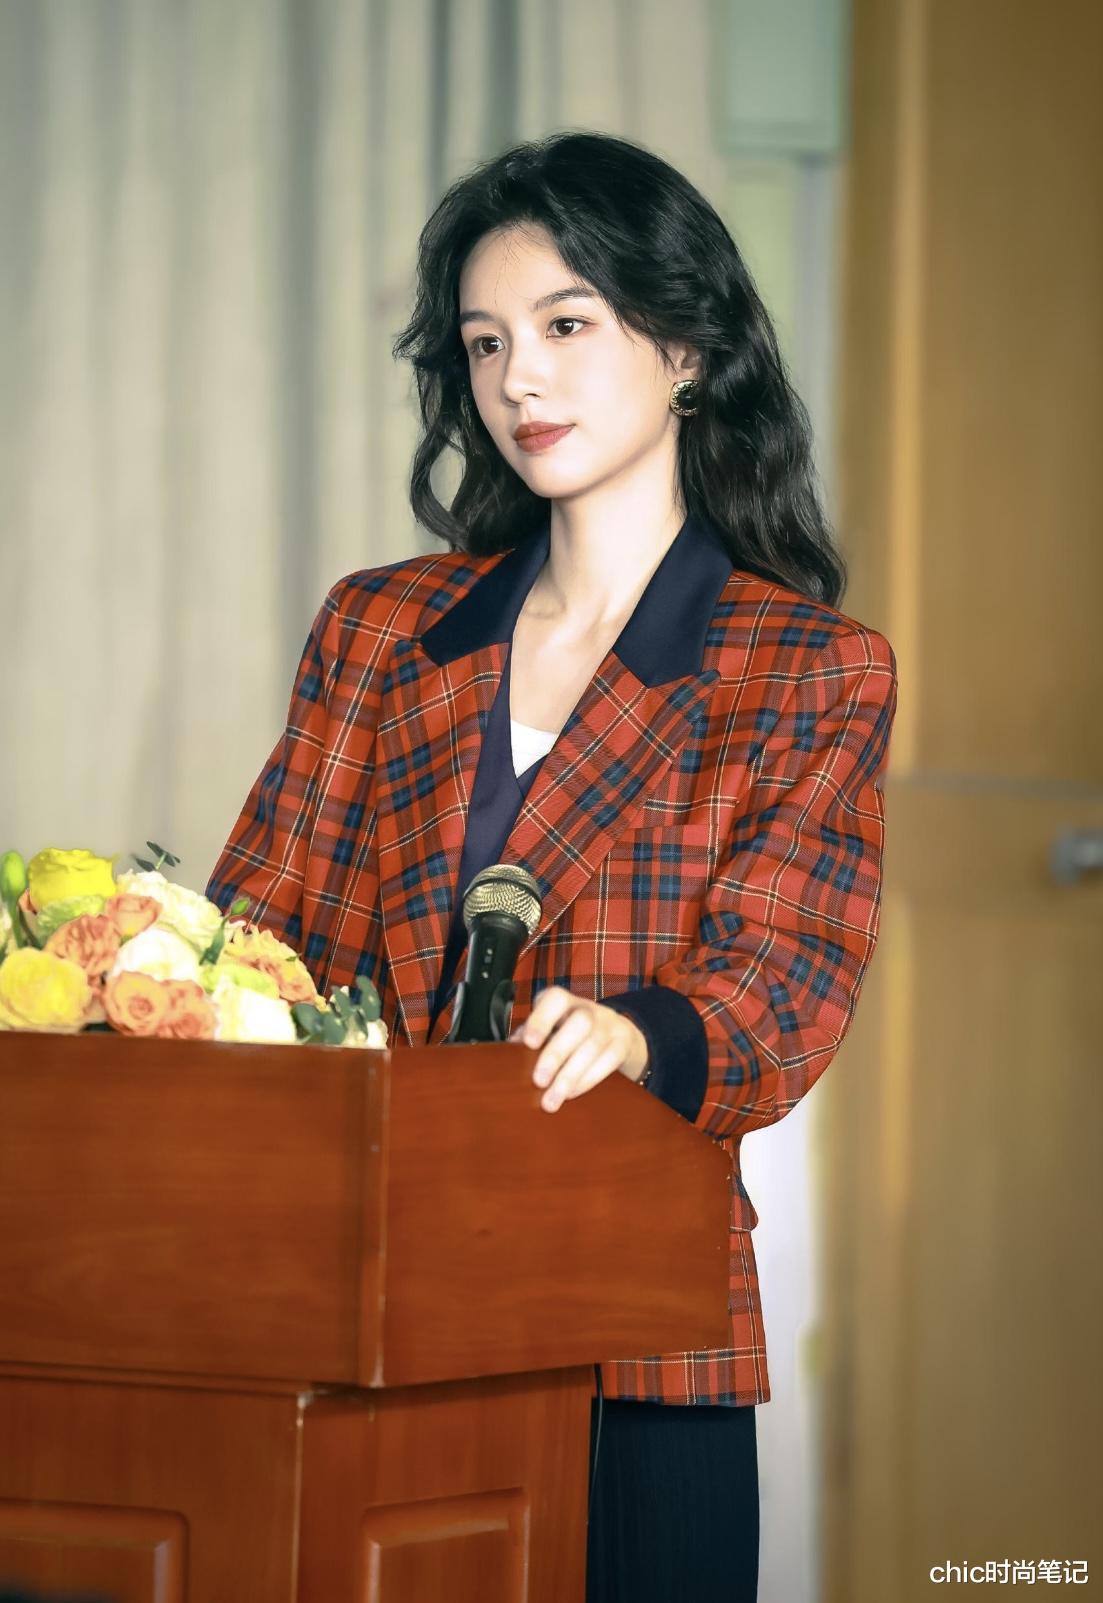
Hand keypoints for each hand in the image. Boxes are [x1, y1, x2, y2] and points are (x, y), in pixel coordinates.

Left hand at [508, 986, 649, 1111]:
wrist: (615, 1032)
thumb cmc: (568, 1033)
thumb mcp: (548, 1029)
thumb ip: (528, 1038)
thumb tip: (507, 1055)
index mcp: (563, 1001)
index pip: (555, 999)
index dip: (542, 1019)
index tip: (528, 1043)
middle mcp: (588, 1009)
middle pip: (580, 1022)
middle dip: (558, 1052)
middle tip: (539, 1081)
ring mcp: (609, 1025)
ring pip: (594, 1045)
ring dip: (570, 1075)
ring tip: (552, 1099)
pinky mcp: (622, 1044)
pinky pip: (609, 1062)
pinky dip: (588, 1080)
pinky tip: (571, 1094)